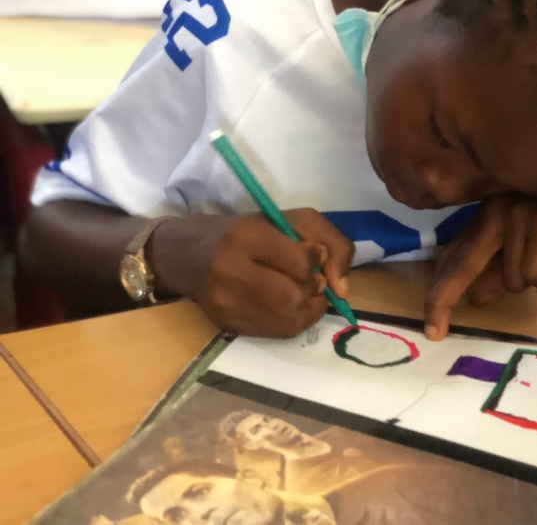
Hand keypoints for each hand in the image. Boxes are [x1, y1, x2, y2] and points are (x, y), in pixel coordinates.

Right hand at [148, 209, 353, 337]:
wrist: (181, 254)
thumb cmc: (241, 231)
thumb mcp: (286, 218)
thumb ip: (326, 239)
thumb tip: (341, 285)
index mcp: (246, 237)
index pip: (299, 262)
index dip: (317, 265)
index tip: (316, 258)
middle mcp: (230, 271)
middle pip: (293, 298)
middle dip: (314, 293)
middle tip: (314, 283)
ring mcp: (224, 303)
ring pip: (286, 321)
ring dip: (307, 311)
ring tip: (304, 295)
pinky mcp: (224, 324)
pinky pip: (273, 333)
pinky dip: (291, 322)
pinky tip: (288, 307)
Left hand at [423, 166, 536, 339]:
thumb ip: (508, 265)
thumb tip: (476, 297)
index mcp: (491, 212)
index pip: (456, 252)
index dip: (440, 287)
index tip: (433, 322)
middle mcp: (495, 210)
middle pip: (461, 264)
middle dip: (443, 301)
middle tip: (434, 333)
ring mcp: (515, 213)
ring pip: (512, 278)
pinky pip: (534, 274)